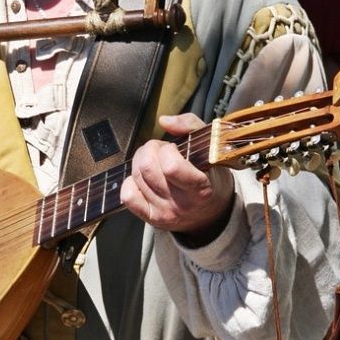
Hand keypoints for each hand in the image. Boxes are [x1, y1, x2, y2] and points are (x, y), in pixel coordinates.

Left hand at [121, 112, 233, 240]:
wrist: (211, 213)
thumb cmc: (211, 176)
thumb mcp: (211, 147)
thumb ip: (190, 126)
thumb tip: (164, 121)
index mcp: (201, 188)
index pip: (171, 167)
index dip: (167, 150)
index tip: (174, 149)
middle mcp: (182, 204)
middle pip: (148, 169)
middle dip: (150, 150)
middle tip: (160, 151)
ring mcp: (165, 213)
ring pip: (137, 177)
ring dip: (141, 162)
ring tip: (155, 162)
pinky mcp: (151, 218)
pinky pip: (128, 196)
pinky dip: (131, 182)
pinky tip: (144, 179)